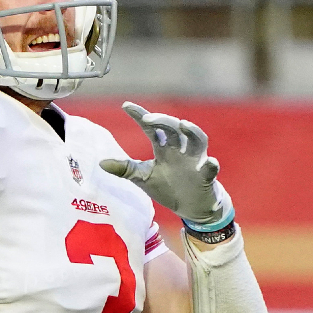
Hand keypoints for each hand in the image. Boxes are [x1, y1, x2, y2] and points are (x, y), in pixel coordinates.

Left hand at [99, 102, 232, 225]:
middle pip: (174, 129)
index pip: (152, 128)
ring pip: (198, 140)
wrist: (191, 206)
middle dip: (163, 121)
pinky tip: (210, 162)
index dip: (140, 116)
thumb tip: (100, 163)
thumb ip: (125, 169)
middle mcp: (180, 150)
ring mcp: (195, 161)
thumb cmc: (168, 187)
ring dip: (192, 132)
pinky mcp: (206, 176)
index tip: (125, 105)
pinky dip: (211, 166)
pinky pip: (211, 169)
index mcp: (164, 148)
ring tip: (183, 125)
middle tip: (148, 118)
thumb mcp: (143, 178)